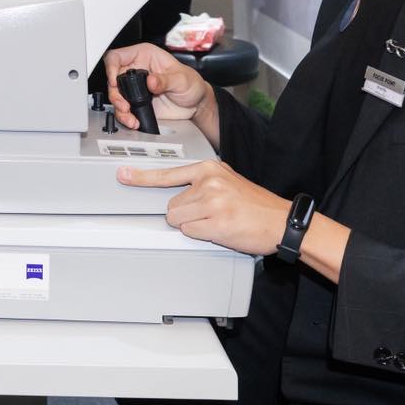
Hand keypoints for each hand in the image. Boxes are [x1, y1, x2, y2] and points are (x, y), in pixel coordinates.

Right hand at [102, 43, 210, 129]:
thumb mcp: (181, 79)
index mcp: (144, 55)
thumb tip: (151, 81)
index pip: (118, 56)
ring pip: (115, 95)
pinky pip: (123, 109)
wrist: (196, 105)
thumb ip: (165, 80)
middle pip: (112, 78)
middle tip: (124, 104)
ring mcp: (134, 88)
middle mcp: (136, 70)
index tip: (114, 81)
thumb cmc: (191, 84)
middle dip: (115, 94)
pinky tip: (133, 120)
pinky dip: (125, 116)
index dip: (111, 67)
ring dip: (119, 108)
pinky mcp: (136, 102)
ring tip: (129, 115)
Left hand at [116, 159, 288, 255]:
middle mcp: (209, 182)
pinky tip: (221, 230)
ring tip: (218, 221)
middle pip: (171, 205)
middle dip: (186, 214)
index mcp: (209, 169)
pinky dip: (203, 236)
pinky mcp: (216, 224)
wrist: (281, 220)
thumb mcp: (227, 181)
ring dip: (194, 226)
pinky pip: (191, 234)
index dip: (141, 177)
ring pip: (178, 221)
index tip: (123, 175)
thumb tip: (175, 197)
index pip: (167, 173)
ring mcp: (212, 203)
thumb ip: (202, 183)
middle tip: (211, 214)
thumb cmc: (255, 204)